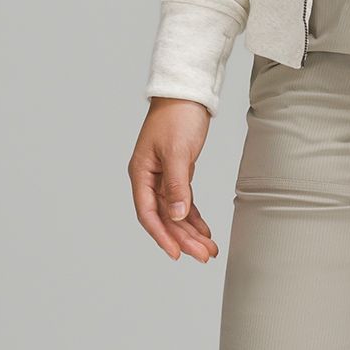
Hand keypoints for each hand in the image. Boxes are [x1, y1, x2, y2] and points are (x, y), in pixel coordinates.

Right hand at [129, 98, 219, 263]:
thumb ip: (177, 185)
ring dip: (190, 232)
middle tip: (203, 256)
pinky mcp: (177, 173)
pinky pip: (184, 202)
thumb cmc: (177, 116)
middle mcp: (149, 178)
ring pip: (176, 212)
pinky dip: (194, 217)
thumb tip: (177, 215)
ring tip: (208, 250)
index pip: (148, 213)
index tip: (177, 254)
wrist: (187, 93)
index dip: (162, 236)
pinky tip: (204, 231)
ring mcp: (162, 177)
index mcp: (141, 173)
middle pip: (165, 217)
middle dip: (183, 238)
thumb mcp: (178, 151)